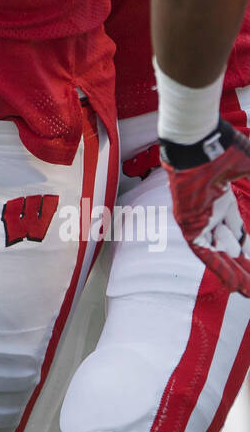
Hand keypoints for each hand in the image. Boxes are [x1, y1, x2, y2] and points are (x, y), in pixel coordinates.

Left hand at [161, 119, 249, 295]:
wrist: (198, 142)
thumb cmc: (223, 150)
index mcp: (221, 195)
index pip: (236, 226)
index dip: (247, 243)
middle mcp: (209, 208)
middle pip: (227, 242)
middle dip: (242, 264)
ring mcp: (197, 215)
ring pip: (216, 251)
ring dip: (233, 271)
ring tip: (247, 289)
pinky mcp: (187, 222)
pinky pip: (203, 251)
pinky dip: (219, 266)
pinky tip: (233, 282)